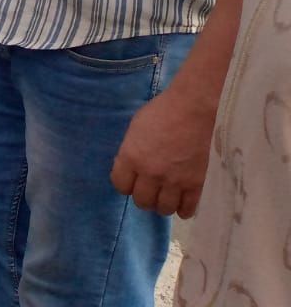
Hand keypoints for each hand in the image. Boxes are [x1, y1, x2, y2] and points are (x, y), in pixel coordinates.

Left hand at [110, 84, 216, 217]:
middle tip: (151, 190)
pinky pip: (187, 209)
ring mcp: (175, 181)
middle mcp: (151, 173)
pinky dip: (184, 209)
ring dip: (163, 204)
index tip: (132, 181)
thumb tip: (133, 167)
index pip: (120, 185)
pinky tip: (183, 204)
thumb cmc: (163, 112)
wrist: (195, 109)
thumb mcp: (136, 129)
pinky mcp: (197, 185)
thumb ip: (132, 151)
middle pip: (142, 201)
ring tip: (167, 197)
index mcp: (131, 157)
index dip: (125, 185)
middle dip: (144, 197)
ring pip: (163, 209)